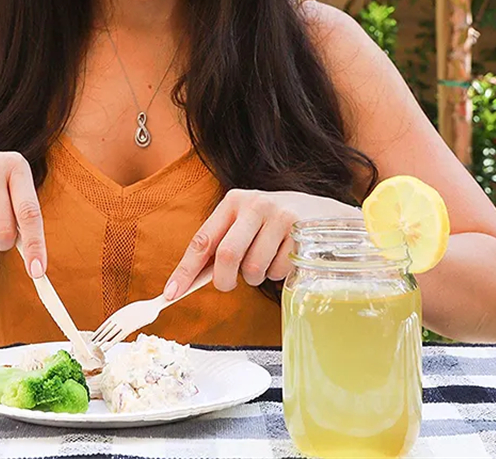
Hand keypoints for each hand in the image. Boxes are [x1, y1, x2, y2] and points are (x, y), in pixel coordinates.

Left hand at [163, 189, 358, 298]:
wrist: (325, 214)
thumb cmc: (274, 224)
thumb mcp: (246, 222)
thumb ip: (222, 243)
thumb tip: (190, 279)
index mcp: (233, 201)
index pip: (203, 239)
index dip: (185, 269)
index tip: (171, 293)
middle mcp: (255, 204)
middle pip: (228, 256)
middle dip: (225, 280)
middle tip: (229, 284)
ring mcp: (280, 216)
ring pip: (254, 268)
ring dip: (256, 277)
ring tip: (266, 260)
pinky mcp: (302, 233)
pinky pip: (278, 271)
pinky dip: (278, 274)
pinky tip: (286, 256)